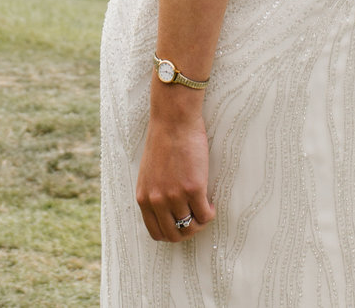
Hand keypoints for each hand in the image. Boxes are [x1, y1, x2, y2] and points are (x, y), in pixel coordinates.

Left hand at [135, 103, 215, 241]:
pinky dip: (210, 213)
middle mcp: (157, 201)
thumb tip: (166, 212)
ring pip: (192, 227)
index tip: (181, 224)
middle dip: (187, 232)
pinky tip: (210, 202)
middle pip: (174, 234)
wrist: (173, 121)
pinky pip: (205, 214)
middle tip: (196, 219)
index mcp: (144, 198)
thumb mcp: (149, 173)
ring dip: (200, 222)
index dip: (171, 233)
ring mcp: (175, 196)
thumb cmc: (163, 141)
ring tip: (204, 209)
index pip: (156, 232)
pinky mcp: (194, 189)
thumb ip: (154, 193)